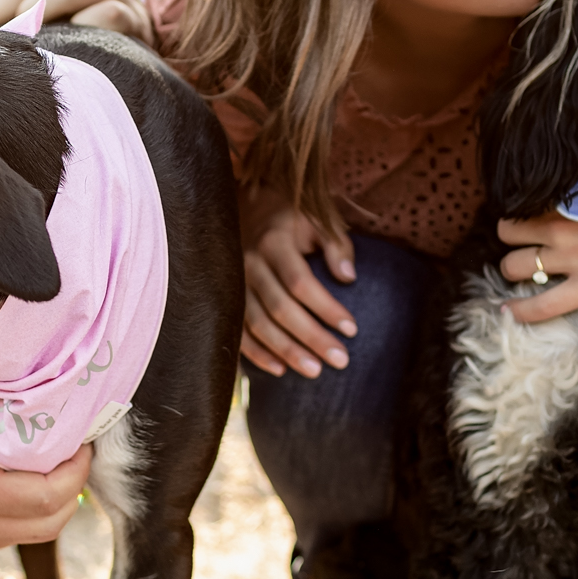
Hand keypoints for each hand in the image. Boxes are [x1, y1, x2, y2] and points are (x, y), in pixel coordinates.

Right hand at [0, 365, 92, 554]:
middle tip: (71, 445)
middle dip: (69, 488)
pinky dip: (14, 510)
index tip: (82, 436)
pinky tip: (4, 473)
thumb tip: (18, 371)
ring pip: (19, 533)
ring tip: (42, 457)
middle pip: (45, 525)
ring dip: (43, 502)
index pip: (48, 499)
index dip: (77, 470)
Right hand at [240, 186, 357, 378]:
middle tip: (340, 361)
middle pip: (281, 308)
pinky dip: (256, 353)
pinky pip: (237, 330)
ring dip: (286, 350)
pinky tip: (279, 369)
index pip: (301, 282)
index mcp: (274, 242)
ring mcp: (233, 283)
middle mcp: (250, 263)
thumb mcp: (317, 220)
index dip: (326, 307)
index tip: (352, 329)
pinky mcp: (225, 298)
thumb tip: (349, 278)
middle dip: (312, 337)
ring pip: (258, 324)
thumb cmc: (292, 218)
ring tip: (314, 371)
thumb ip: (335, 246)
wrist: (246, 207)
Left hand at [495, 204, 577, 322]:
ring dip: (512, 271)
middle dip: (511, 241)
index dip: (519, 213)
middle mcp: (562, 228)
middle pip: (508, 233)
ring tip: (520, 276)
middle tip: (523, 247)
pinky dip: (519, 311)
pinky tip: (509, 313)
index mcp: (570, 201)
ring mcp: (572, 260)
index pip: (522, 204)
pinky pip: (540, 305)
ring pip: (513, 266)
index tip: (524, 220)